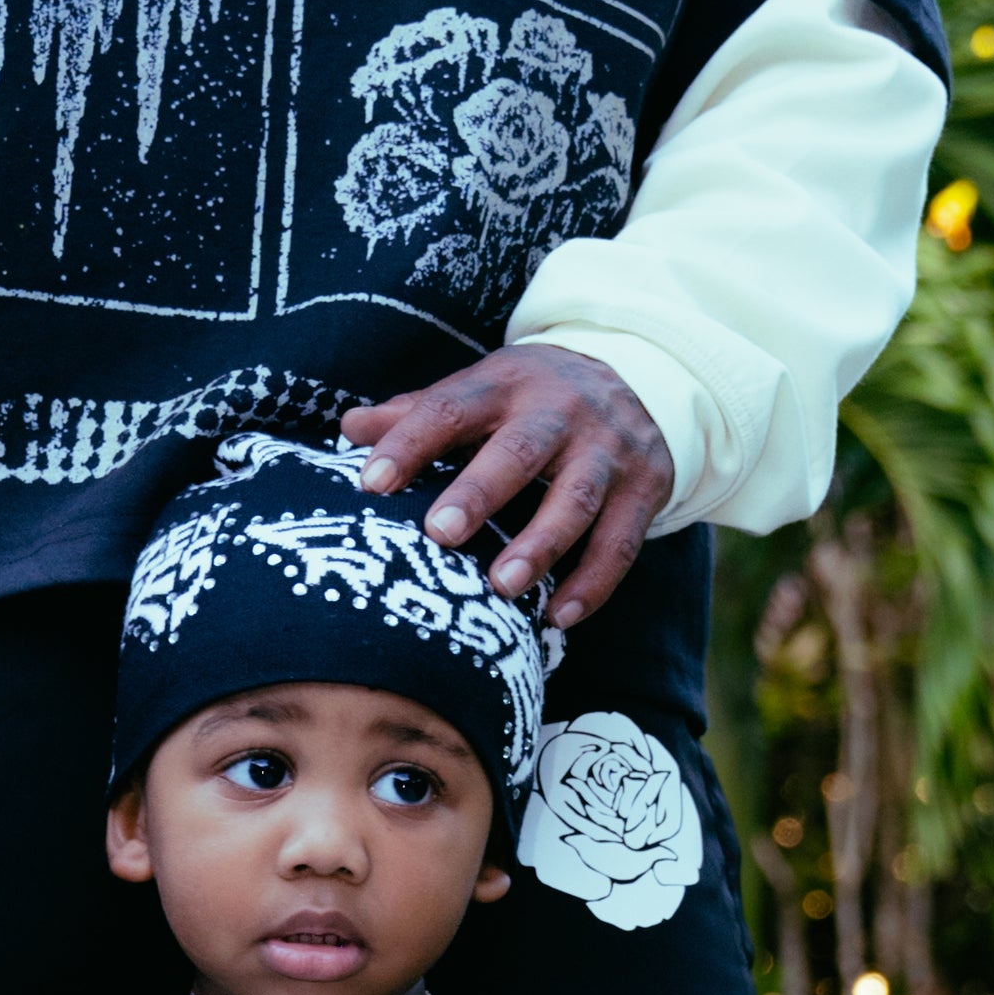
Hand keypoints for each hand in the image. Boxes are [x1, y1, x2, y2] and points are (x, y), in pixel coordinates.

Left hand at [338, 343, 670, 629]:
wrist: (644, 378)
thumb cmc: (534, 399)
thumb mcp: (483, 389)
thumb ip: (418, 412)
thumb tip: (349, 426)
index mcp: (506, 385)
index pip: (451, 408)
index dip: (411, 442)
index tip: (371, 482)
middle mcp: (560, 413)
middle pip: (520, 450)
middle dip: (480, 491)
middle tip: (439, 532)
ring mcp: (607, 452)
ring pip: (576, 497)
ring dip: (541, 544)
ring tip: (502, 588)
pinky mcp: (644, 489)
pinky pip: (621, 542)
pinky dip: (593, 582)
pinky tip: (559, 616)